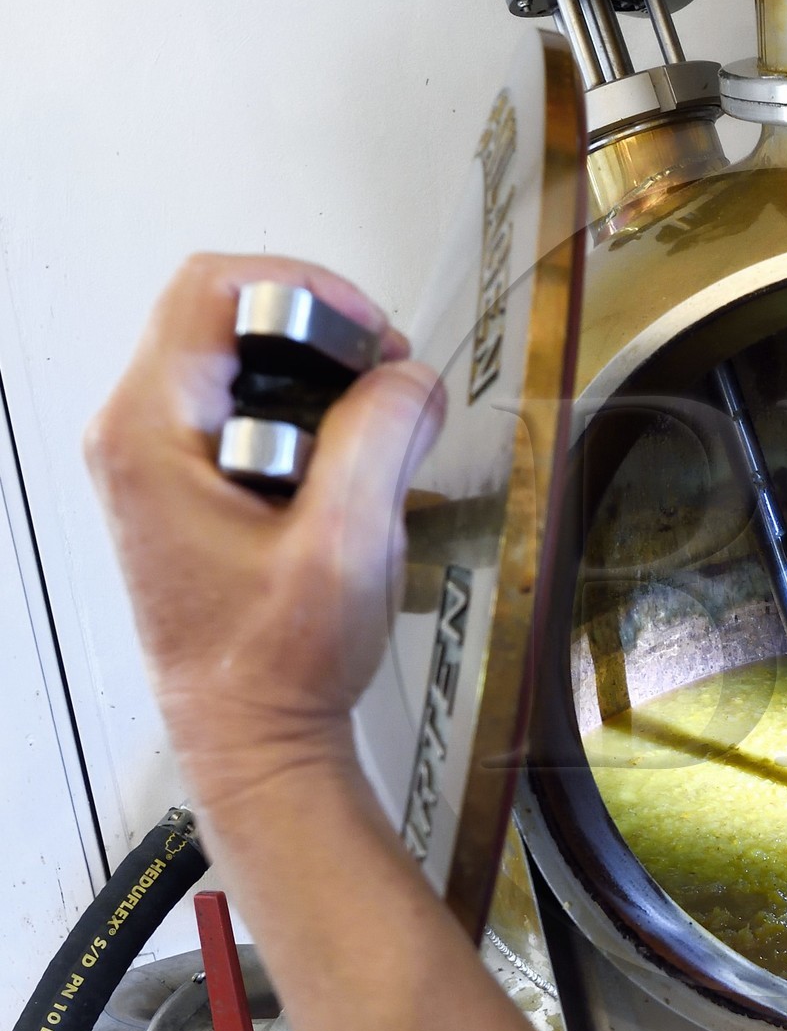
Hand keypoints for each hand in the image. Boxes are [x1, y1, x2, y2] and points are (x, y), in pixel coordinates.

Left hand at [86, 253, 440, 824]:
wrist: (252, 741)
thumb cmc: (277, 664)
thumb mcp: (344, 544)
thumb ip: (379, 439)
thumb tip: (410, 377)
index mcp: (149, 435)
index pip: (215, 289)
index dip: (309, 290)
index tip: (374, 339)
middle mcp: (133, 436)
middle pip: (225, 316)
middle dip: (323, 338)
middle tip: (387, 386)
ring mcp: (152, 461)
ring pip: (239, 361)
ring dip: (319, 383)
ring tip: (375, 435)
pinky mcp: (181, 486)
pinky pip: (242, 409)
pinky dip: (305, 420)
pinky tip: (346, 472)